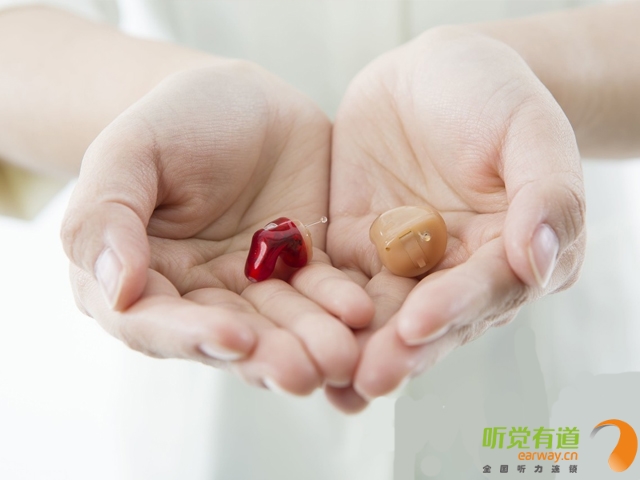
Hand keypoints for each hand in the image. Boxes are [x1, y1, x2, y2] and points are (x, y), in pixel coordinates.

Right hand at [61, 62, 372, 394]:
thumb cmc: (174, 120)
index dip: (192, 336)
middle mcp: (198, 294)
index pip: (155, 323)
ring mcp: (255, 286)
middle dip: (267, 356)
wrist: (242, 102)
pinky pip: (322, 293)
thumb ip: (107, 216)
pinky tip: (361, 311)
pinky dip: (340, 305)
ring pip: (281, 324)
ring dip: (310, 342)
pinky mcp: (302, 269)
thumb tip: (115, 291)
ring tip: (340, 355)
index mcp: (142, 276)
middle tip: (301, 372)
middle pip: (228, 336)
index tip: (234, 338)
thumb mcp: (129, 152)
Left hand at [326, 27, 585, 410]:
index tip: (419, 322)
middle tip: (370, 378)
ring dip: (355, 346)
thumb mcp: (529, 130)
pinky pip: (334, 282)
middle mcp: (453, 270)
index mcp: (506, 251)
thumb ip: (546, 195)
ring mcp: (399, 262)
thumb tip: (540, 263)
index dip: (454, 306)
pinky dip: (318, 313)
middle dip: (399, 349)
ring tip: (330, 378)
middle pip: (427, 317)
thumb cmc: (493, 95)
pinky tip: (296, 343)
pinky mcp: (355, 245)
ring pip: (377, 312)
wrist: (432, 74)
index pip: (483, 288)